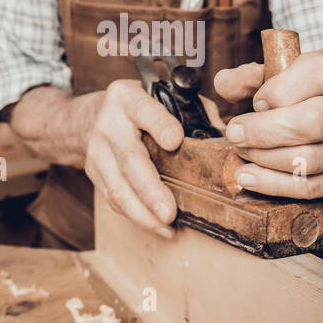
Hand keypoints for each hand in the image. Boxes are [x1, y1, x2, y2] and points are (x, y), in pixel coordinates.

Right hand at [84, 80, 183, 237]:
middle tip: (169, 211)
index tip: (175, 140)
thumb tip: (230, 139)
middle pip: (129, 160)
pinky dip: (137, 216)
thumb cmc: (141, 108)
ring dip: (143, 212)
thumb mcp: (163, 96)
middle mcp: (109, 125)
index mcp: (128, 99)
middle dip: (150, 189)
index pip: (143, 110)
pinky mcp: (94, 174)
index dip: (159, 125)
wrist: (92, 115)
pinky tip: (158, 226)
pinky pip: (113, 199)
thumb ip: (195, 112)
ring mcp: (98, 151)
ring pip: (118, 187)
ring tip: (166, 225)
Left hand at [214, 47, 322, 198]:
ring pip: (308, 159)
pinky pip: (310, 187)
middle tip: (234, 133)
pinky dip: (273, 184)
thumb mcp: (282, 73)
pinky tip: (249, 176)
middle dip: (264, 131)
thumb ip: (251, 76)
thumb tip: (223, 83)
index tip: (256, 101)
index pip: (319, 73)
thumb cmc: (306, 90)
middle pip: (312, 122)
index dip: (279, 89)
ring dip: (264, 158)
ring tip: (242, 152)